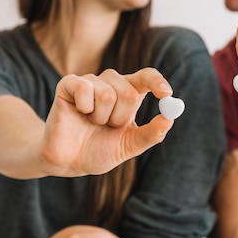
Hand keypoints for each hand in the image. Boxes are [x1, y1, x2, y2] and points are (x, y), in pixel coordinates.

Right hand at [41, 67, 173, 175]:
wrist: (68, 161)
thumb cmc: (99, 150)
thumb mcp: (129, 145)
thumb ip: (151, 133)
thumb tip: (169, 118)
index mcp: (129, 93)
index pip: (147, 76)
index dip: (157, 82)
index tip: (166, 94)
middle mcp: (111, 83)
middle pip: (129, 92)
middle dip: (121, 118)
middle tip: (108, 127)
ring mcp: (90, 81)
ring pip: (107, 95)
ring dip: (101, 118)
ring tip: (91, 123)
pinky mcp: (69, 84)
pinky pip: (85, 88)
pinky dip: (84, 108)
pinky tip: (78, 113)